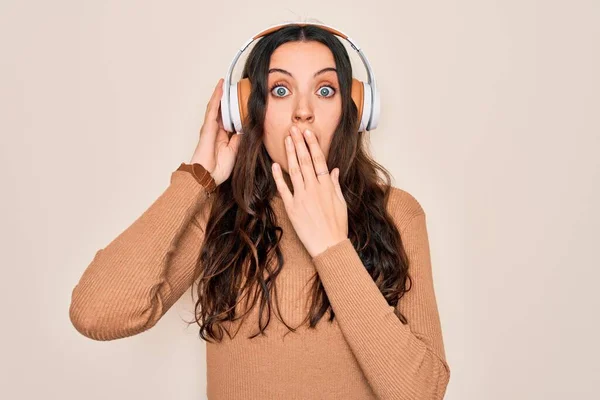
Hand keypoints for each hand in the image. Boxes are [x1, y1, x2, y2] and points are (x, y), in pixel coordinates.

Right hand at [190, 78, 240, 185]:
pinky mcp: (207, 126)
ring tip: (226, 82)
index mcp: (222, 136)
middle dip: (227, 99)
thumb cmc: (218, 168)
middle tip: (236, 87)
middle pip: (222, 110)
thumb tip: (246, 128)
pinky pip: (213, 108)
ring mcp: (210, 127)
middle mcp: (216, 130)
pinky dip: (217, 97)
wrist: (207, 176)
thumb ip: (240, 139)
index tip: (243, 101)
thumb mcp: (235, 151)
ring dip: (221, 94)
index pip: (230, 119)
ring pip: (217, 106)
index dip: (235, 110)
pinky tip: (221, 87)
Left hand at [271, 126, 347, 257]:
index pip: (319, 160)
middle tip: (293, 128)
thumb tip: (333, 170)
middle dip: (299, 143)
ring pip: (294, 170)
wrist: (329, 245)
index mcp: (327, 186)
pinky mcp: (292, 208)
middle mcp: (314, 188)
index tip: (307, 132)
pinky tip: (275, 165)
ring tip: (286, 140)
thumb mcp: (341, 203)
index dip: (312, 145)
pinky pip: (284, 189)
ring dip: (289, 154)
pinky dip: (278, 177)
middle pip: (305, 161)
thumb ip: (335, 185)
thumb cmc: (337, 225)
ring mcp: (302, 197)